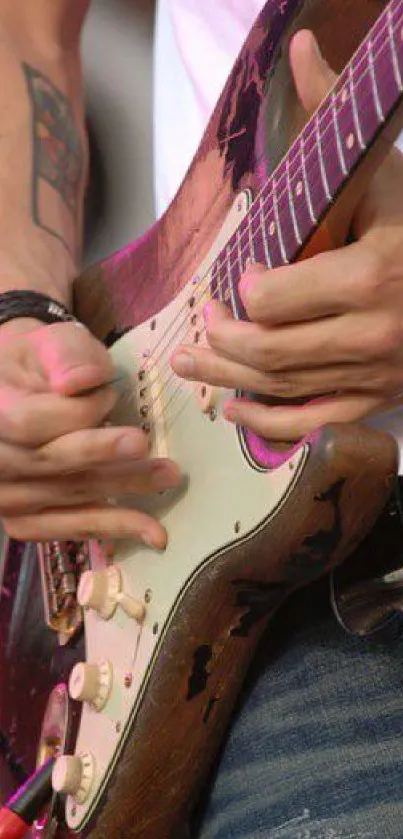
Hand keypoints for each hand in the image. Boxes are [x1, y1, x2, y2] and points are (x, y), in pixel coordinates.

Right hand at [0, 319, 179, 543]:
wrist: (23, 391)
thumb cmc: (42, 363)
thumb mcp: (53, 342)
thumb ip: (67, 356)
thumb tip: (80, 383)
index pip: (29, 423)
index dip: (74, 413)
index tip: (110, 395)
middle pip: (48, 464)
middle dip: (105, 458)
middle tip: (151, 449)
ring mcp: (3, 495)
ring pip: (63, 500)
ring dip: (121, 496)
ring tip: (168, 479)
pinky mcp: (23, 520)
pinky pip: (65, 529)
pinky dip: (109, 528)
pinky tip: (150, 530)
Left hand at [171, 31, 402, 439]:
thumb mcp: (385, 173)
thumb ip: (335, 117)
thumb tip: (300, 48)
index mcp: (372, 274)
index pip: (273, 298)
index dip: (243, 291)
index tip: (237, 279)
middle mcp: (374, 333)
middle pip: (267, 351)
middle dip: (219, 340)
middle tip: (199, 325)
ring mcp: (378, 374)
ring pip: (281, 389)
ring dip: (226, 379)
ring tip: (189, 367)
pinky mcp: (380, 399)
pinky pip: (314, 424)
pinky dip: (268, 425)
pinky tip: (236, 412)